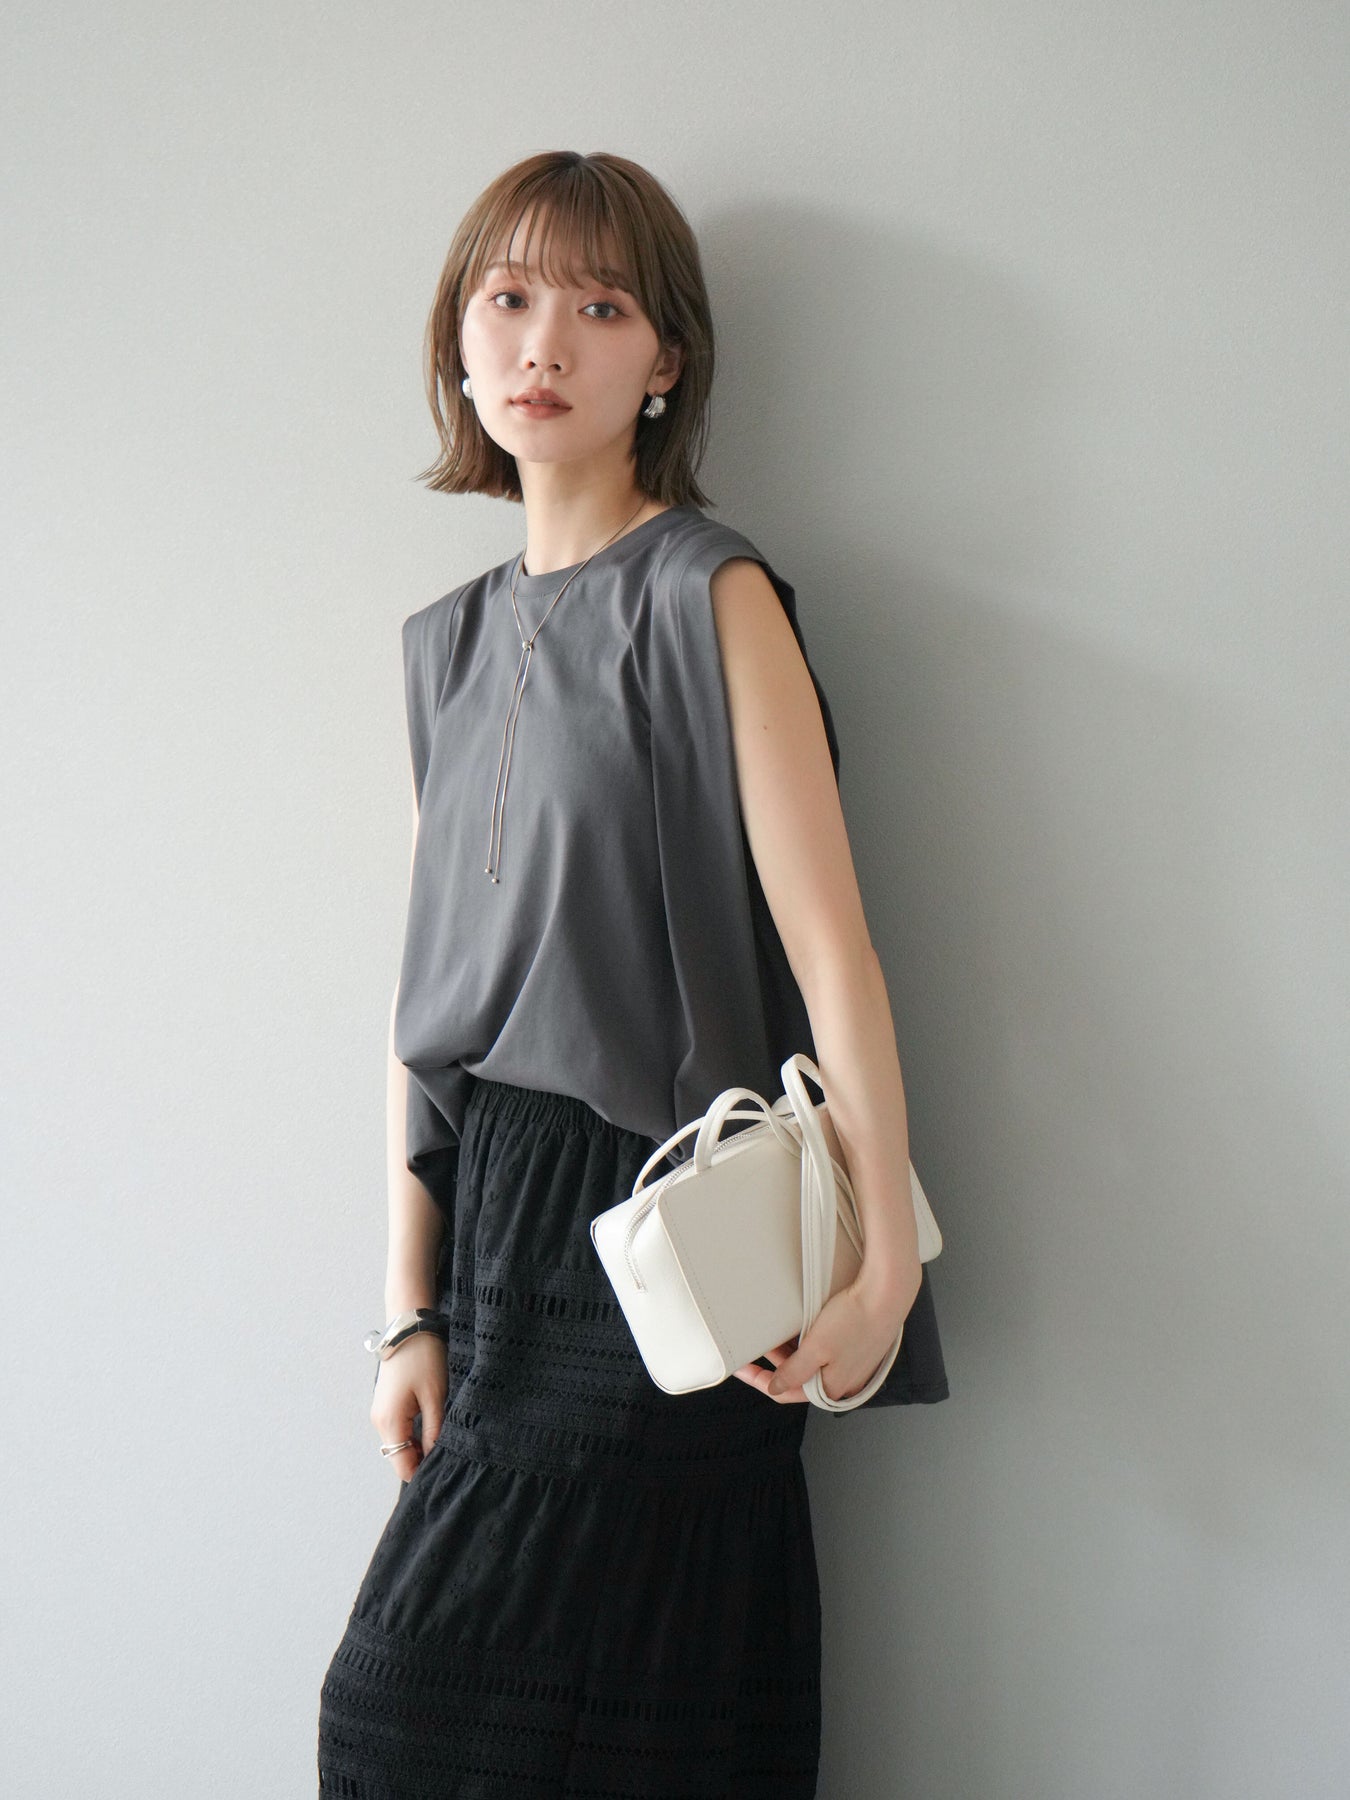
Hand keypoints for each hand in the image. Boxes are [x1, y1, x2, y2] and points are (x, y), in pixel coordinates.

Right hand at [369, 1332, 448, 1481]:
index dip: (422, 1473)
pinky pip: (399, 1429)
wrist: (409, 1326)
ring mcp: (380, 1412)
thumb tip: (435, 1458)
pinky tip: (432, 1425)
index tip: (444, 1472)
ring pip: (399, 1443)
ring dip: (418, 1446)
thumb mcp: (435, 1395)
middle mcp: (379, 1421)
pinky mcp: (386, 1403)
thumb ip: (434, 1431)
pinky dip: (414, 1433)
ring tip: (444, 1439)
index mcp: (390, 1422)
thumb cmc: (423, 1357)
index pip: (402, 1465)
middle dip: (421, 1459)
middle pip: (399, 1456)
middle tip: (450, 1455)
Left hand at [731, 1260, 920, 1405]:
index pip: (785, 1393)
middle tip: (760, 1342)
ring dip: (792, 1351)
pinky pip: (826, 1353)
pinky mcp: (859, 1349)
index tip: (742, 1367)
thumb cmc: (855, 1319)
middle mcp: (844, 1382)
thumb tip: (776, 1389)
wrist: (889, 1294)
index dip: (759, 1380)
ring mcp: (853, 1366)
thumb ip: (794, 1372)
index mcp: (832, 1388)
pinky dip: (810, 1343)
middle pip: (799, 1378)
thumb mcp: (816, 1347)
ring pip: (812, 1364)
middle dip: (776, 1361)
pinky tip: (804, 1327)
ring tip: (779, 1332)